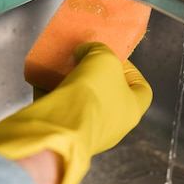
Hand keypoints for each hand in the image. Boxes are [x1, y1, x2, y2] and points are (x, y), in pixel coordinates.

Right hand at [0, 42, 152, 183]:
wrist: (62, 125)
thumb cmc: (93, 91)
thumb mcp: (103, 57)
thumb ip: (98, 49)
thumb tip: (84, 52)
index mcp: (133, 110)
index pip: (142, 89)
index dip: (130, 70)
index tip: (112, 57)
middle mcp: (114, 126)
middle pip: (108, 94)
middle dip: (95, 76)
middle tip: (82, 60)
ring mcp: (89, 132)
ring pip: (82, 103)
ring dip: (72, 84)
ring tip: (60, 66)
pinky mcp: (64, 133)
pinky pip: (60, 110)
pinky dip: (52, 95)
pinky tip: (41, 78)